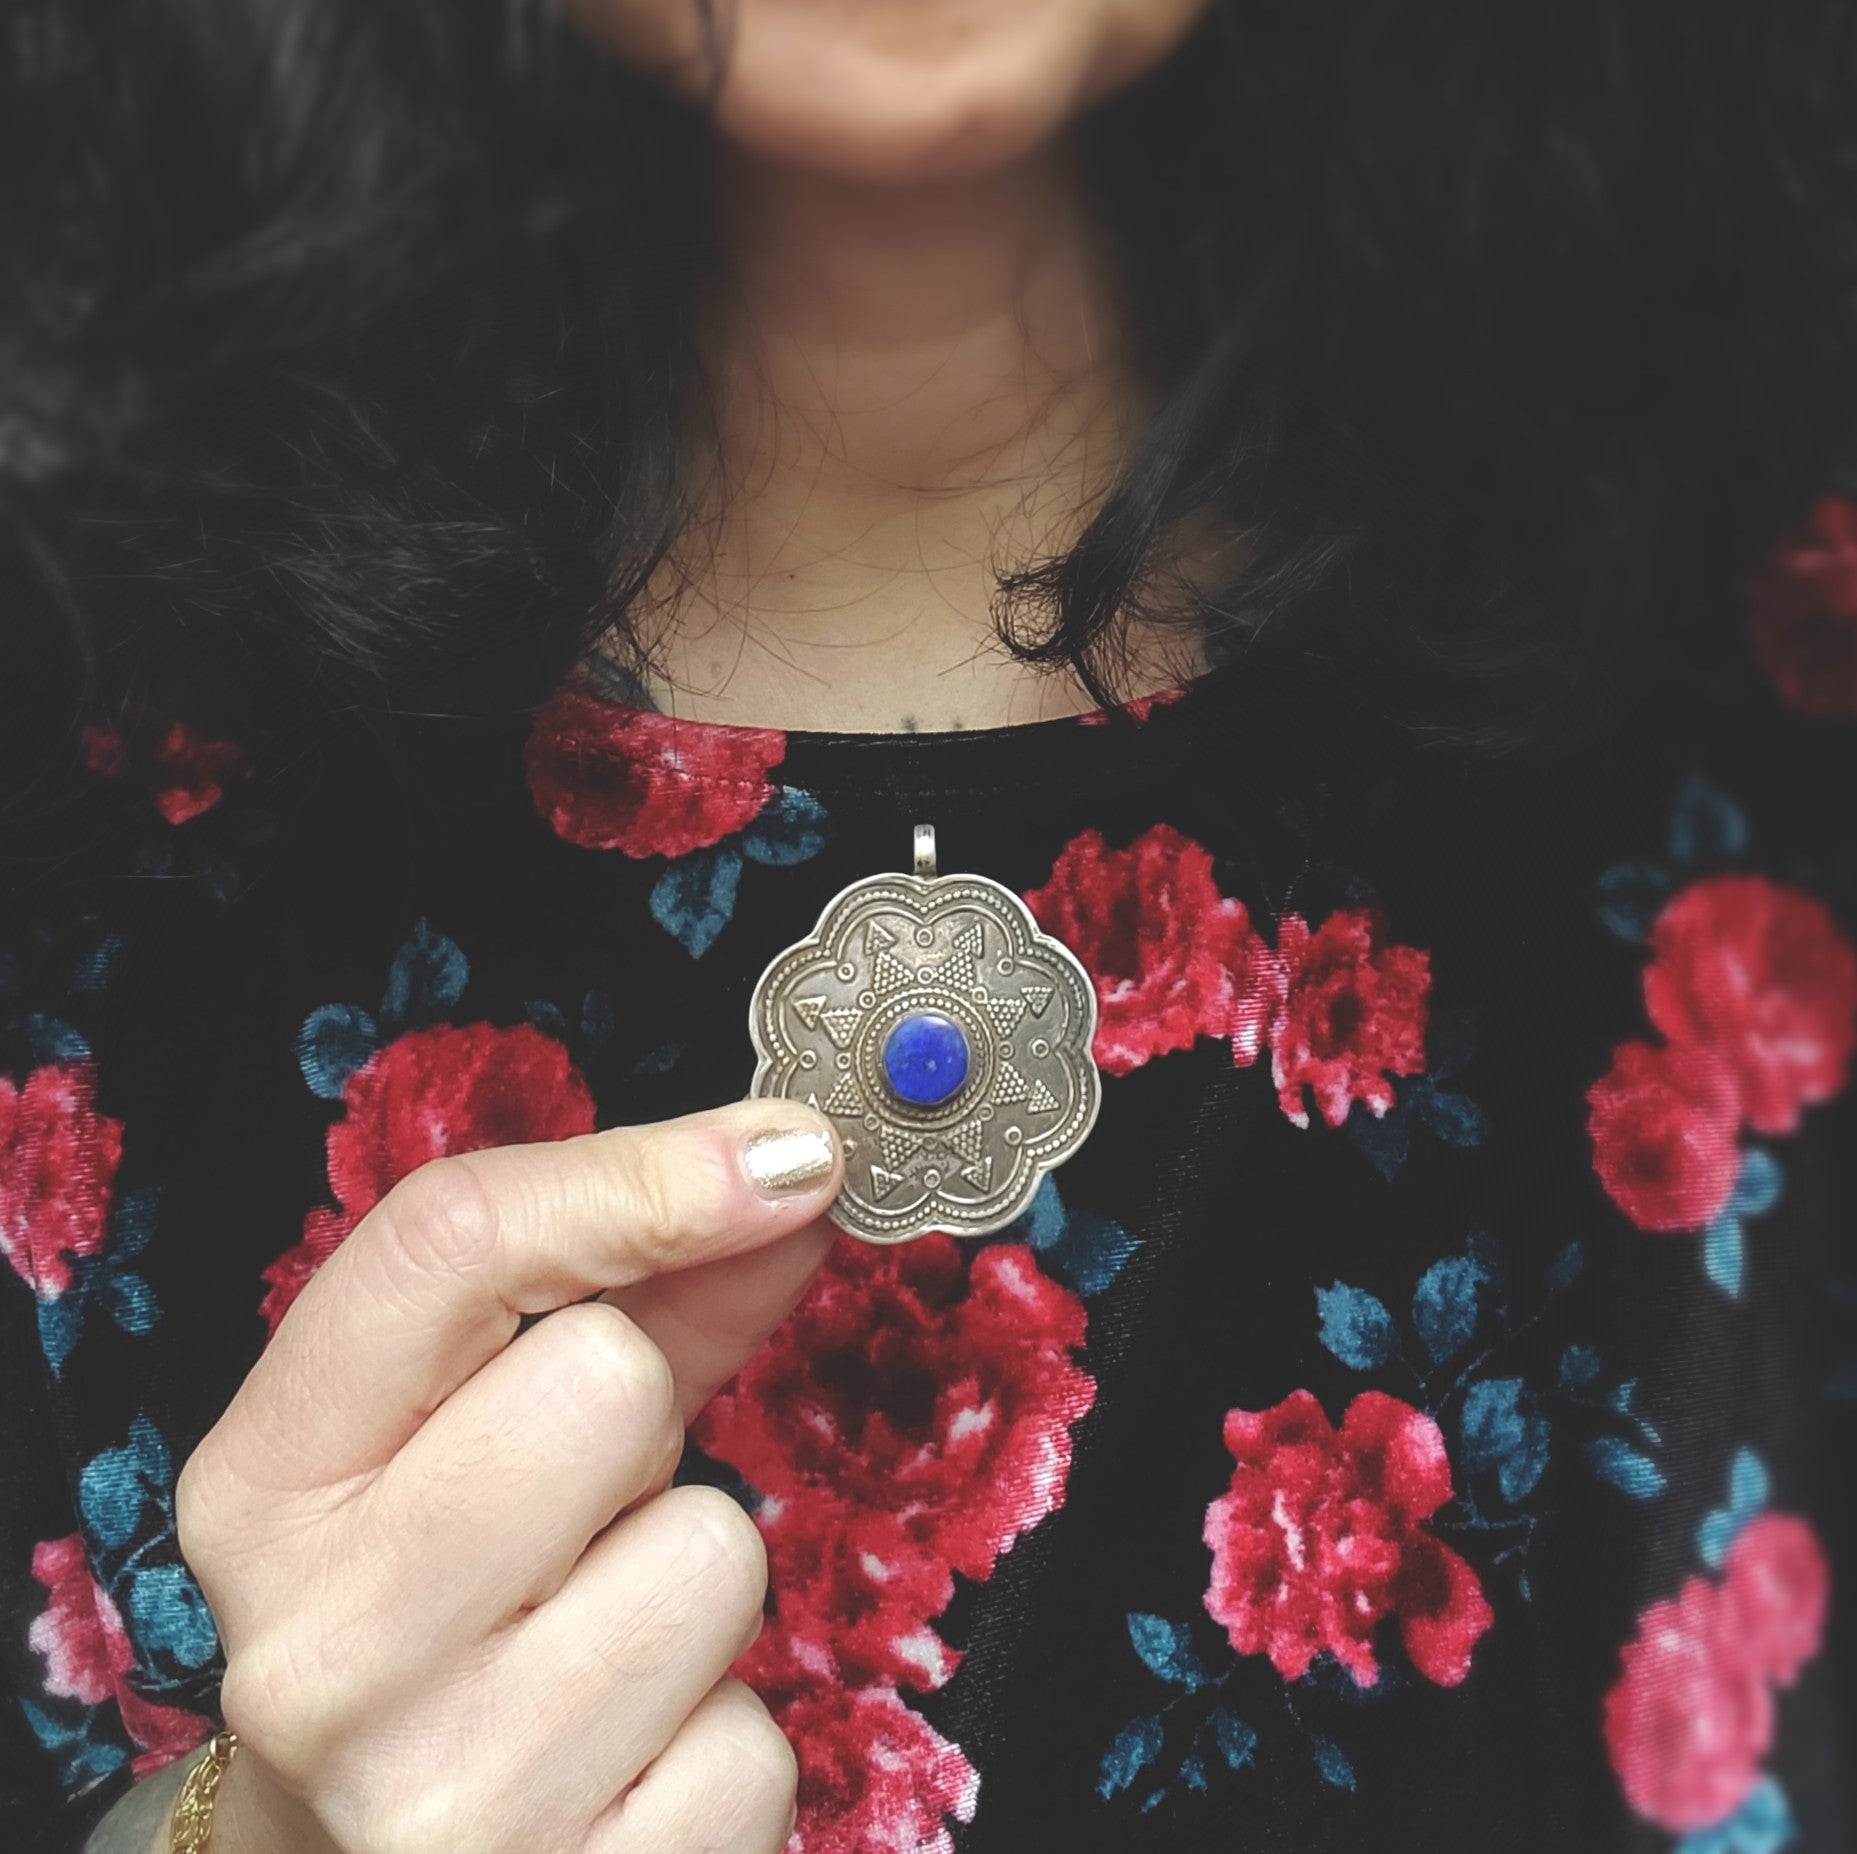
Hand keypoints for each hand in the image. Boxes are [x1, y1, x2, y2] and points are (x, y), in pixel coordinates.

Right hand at [173, 1100, 843, 1853]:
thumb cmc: (429, 1611)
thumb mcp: (469, 1436)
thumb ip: (636, 1292)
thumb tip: (792, 1175)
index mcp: (268, 1482)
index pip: (448, 1244)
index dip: (640, 1176)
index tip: (784, 1151)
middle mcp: (325, 1646)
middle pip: (607, 1378)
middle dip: (644, 1418)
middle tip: (585, 1502)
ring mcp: (441, 1797)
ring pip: (712, 1554)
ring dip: (690, 1581)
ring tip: (596, 1637)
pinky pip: (756, 1740)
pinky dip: (719, 1735)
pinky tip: (626, 1757)